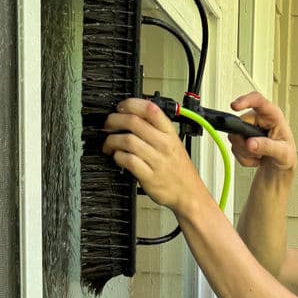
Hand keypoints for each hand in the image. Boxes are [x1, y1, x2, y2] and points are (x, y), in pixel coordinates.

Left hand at [102, 97, 207, 215]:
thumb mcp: (173, 142)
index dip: (130, 104)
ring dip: (112, 140)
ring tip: (109, 144)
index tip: (120, 107)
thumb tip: (132, 115)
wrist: (189, 193)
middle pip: (133, 122)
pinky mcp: (149, 176)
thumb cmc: (178, 169)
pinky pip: (128, 160)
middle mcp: (163, 144)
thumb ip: (155, 128)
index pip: (150, 109)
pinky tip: (118, 157)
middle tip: (108, 125)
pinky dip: (118, 157)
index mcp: (169, 132)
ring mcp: (157, 160)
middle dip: (114, 121)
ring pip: (127, 140)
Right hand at [227, 92, 296, 172]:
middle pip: (240, 123)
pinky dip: (243, 157)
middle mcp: (259, 119)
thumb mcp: (283, 153)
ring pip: (234, 137)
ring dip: (245, 152)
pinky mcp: (241, 138)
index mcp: (273, 116)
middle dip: (246, 142)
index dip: (246, 101)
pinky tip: (255, 157)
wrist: (280, 167)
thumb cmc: (286, 155)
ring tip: (259, 155)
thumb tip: (250, 143)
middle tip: (258, 153)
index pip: (258, 101)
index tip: (235, 106)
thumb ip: (267, 147)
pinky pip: (234, 147)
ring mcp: (248, 128)